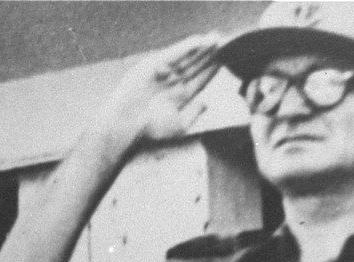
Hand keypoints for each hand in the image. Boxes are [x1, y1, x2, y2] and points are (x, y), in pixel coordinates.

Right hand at [97, 34, 222, 150]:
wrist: (125, 126)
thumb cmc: (148, 131)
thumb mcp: (178, 126)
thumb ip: (193, 114)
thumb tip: (206, 103)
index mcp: (178, 96)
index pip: (200, 79)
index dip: (214, 68)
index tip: (228, 58)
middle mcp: (171, 83)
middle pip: (195, 65)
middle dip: (210, 55)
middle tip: (226, 42)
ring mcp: (161, 73)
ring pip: (186, 58)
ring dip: (201, 48)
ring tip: (217, 38)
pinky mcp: (152, 65)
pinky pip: (172, 54)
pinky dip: (185, 47)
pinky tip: (200, 41)